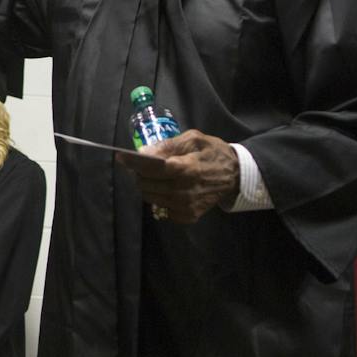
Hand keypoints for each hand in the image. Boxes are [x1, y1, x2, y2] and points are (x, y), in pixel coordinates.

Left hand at [124, 130, 239, 223]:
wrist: (235, 176)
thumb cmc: (212, 153)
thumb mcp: (193, 139)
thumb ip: (167, 146)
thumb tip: (143, 153)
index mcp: (186, 169)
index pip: (151, 169)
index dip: (133, 164)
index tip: (121, 157)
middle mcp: (184, 191)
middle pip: (146, 185)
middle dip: (140, 174)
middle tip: (146, 166)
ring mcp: (185, 207)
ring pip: (150, 198)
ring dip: (149, 186)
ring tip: (159, 177)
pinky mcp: (187, 216)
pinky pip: (161, 208)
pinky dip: (160, 198)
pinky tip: (171, 189)